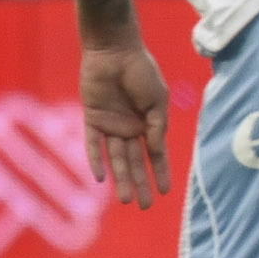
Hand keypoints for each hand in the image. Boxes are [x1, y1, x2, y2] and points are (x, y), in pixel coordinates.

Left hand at [78, 45, 171, 209]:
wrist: (115, 51)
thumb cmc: (142, 72)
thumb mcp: (157, 100)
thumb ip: (156, 126)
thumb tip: (156, 151)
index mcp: (149, 122)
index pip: (156, 154)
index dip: (161, 172)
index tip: (166, 192)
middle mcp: (129, 127)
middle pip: (135, 161)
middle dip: (141, 183)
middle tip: (145, 206)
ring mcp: (110, 125)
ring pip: (116, 158)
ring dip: (121, 179)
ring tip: (126, 200)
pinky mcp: (91, 118)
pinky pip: (92, 144)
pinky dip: (95, 160)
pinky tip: (100, 178)